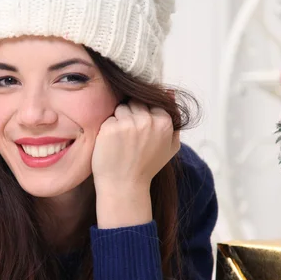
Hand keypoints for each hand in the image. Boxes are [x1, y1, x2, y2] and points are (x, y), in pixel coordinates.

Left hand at [92, 102, 179, 227]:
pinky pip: (107, 118)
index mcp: (164, 122)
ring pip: (120, 108)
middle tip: (128, 138)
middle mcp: (148, 120)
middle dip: (130, 115)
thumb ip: (174, 120)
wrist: (124, 186)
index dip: (143, 115)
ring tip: (120, 141)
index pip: (150, 102)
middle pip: (134, 102)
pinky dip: (107, 130)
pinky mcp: (110, 128)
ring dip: (118, 120)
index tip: (140, 132)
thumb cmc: (146, 167)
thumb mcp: (170, 146)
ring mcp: (128, 123)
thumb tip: (170, 93)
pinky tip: (111, 145)